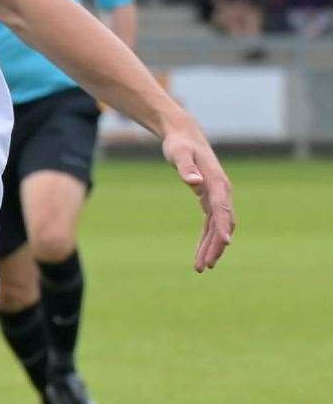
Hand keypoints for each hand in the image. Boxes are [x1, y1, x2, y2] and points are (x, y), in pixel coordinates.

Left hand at [161, 118, 234, 271]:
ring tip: (202, 267)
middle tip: (205, 266)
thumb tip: (194, 183)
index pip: (222, 209)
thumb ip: (185, 168)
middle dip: (215, 245)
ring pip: (218, 227)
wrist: (184, 136)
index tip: (224, 244)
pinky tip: (201, 253)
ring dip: (212, 247)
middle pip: (222, 223)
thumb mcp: (179, 154)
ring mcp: (217, 196)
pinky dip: (207, 238)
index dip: (222, 227)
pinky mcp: (209, 199)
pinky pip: (211, 223)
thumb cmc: (180, 144)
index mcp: (217, 183)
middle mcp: (222, 192)